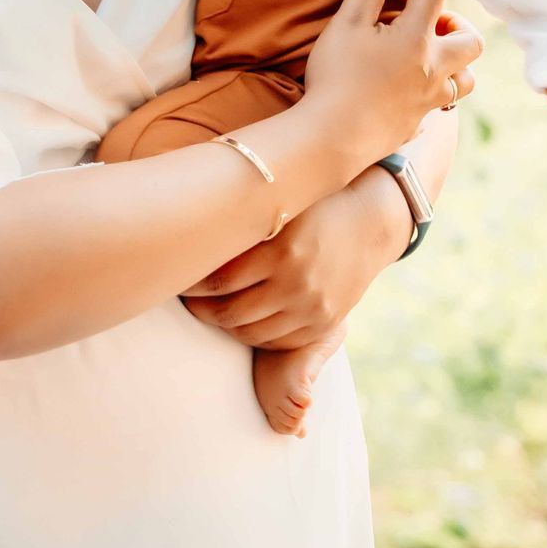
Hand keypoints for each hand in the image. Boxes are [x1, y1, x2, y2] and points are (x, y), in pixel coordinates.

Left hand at [182, 164, 409, 349]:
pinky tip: (243, 318)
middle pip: (229, 313)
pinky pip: (277, 341)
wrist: (370, 223)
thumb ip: (242, 223)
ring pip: (250, 333)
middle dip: (200, 309)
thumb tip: (186, 230)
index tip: (176, 277)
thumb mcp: (281, 206)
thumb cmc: (313, 205)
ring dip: (224, 324)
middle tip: (185, 298)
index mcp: (281, 250)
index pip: (218, 281)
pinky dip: (254, 334)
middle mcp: (297, 284)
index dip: (189, 285)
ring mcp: (313, 308)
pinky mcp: (324, 324)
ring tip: (211, 308)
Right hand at [301, 0, 481, 165]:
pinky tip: (410, 91)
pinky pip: (439, 107)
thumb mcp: (343, 24)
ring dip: (457, 64)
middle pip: (472, 42)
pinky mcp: (417, 124)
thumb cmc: (338, 77)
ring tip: (430, 58)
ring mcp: (429, 100)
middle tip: (432, 23)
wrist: (333, 136)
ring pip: (467, 80)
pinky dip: (433, 94)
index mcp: (416, 38)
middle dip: (458, 25)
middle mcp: (433, 69)